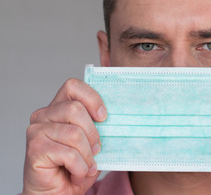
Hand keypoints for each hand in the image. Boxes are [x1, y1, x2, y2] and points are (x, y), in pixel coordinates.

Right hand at [23, 78, 106, 194]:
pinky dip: (80, 168)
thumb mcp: (91, 142)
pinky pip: (69, 154)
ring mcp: (36, 131)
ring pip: (75, 133)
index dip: (92, 98)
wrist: (55, 193)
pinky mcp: (35, 149)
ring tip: (85, 166)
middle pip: (76, 109)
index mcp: (58, 108)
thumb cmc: (75, 166)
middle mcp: (43, 115)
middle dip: (93, 134)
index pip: (73, 86)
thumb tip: (114, 118)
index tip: (104, 117)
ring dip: (87, 156)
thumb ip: (98, 127)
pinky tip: (77, 174)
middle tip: (95, 151)